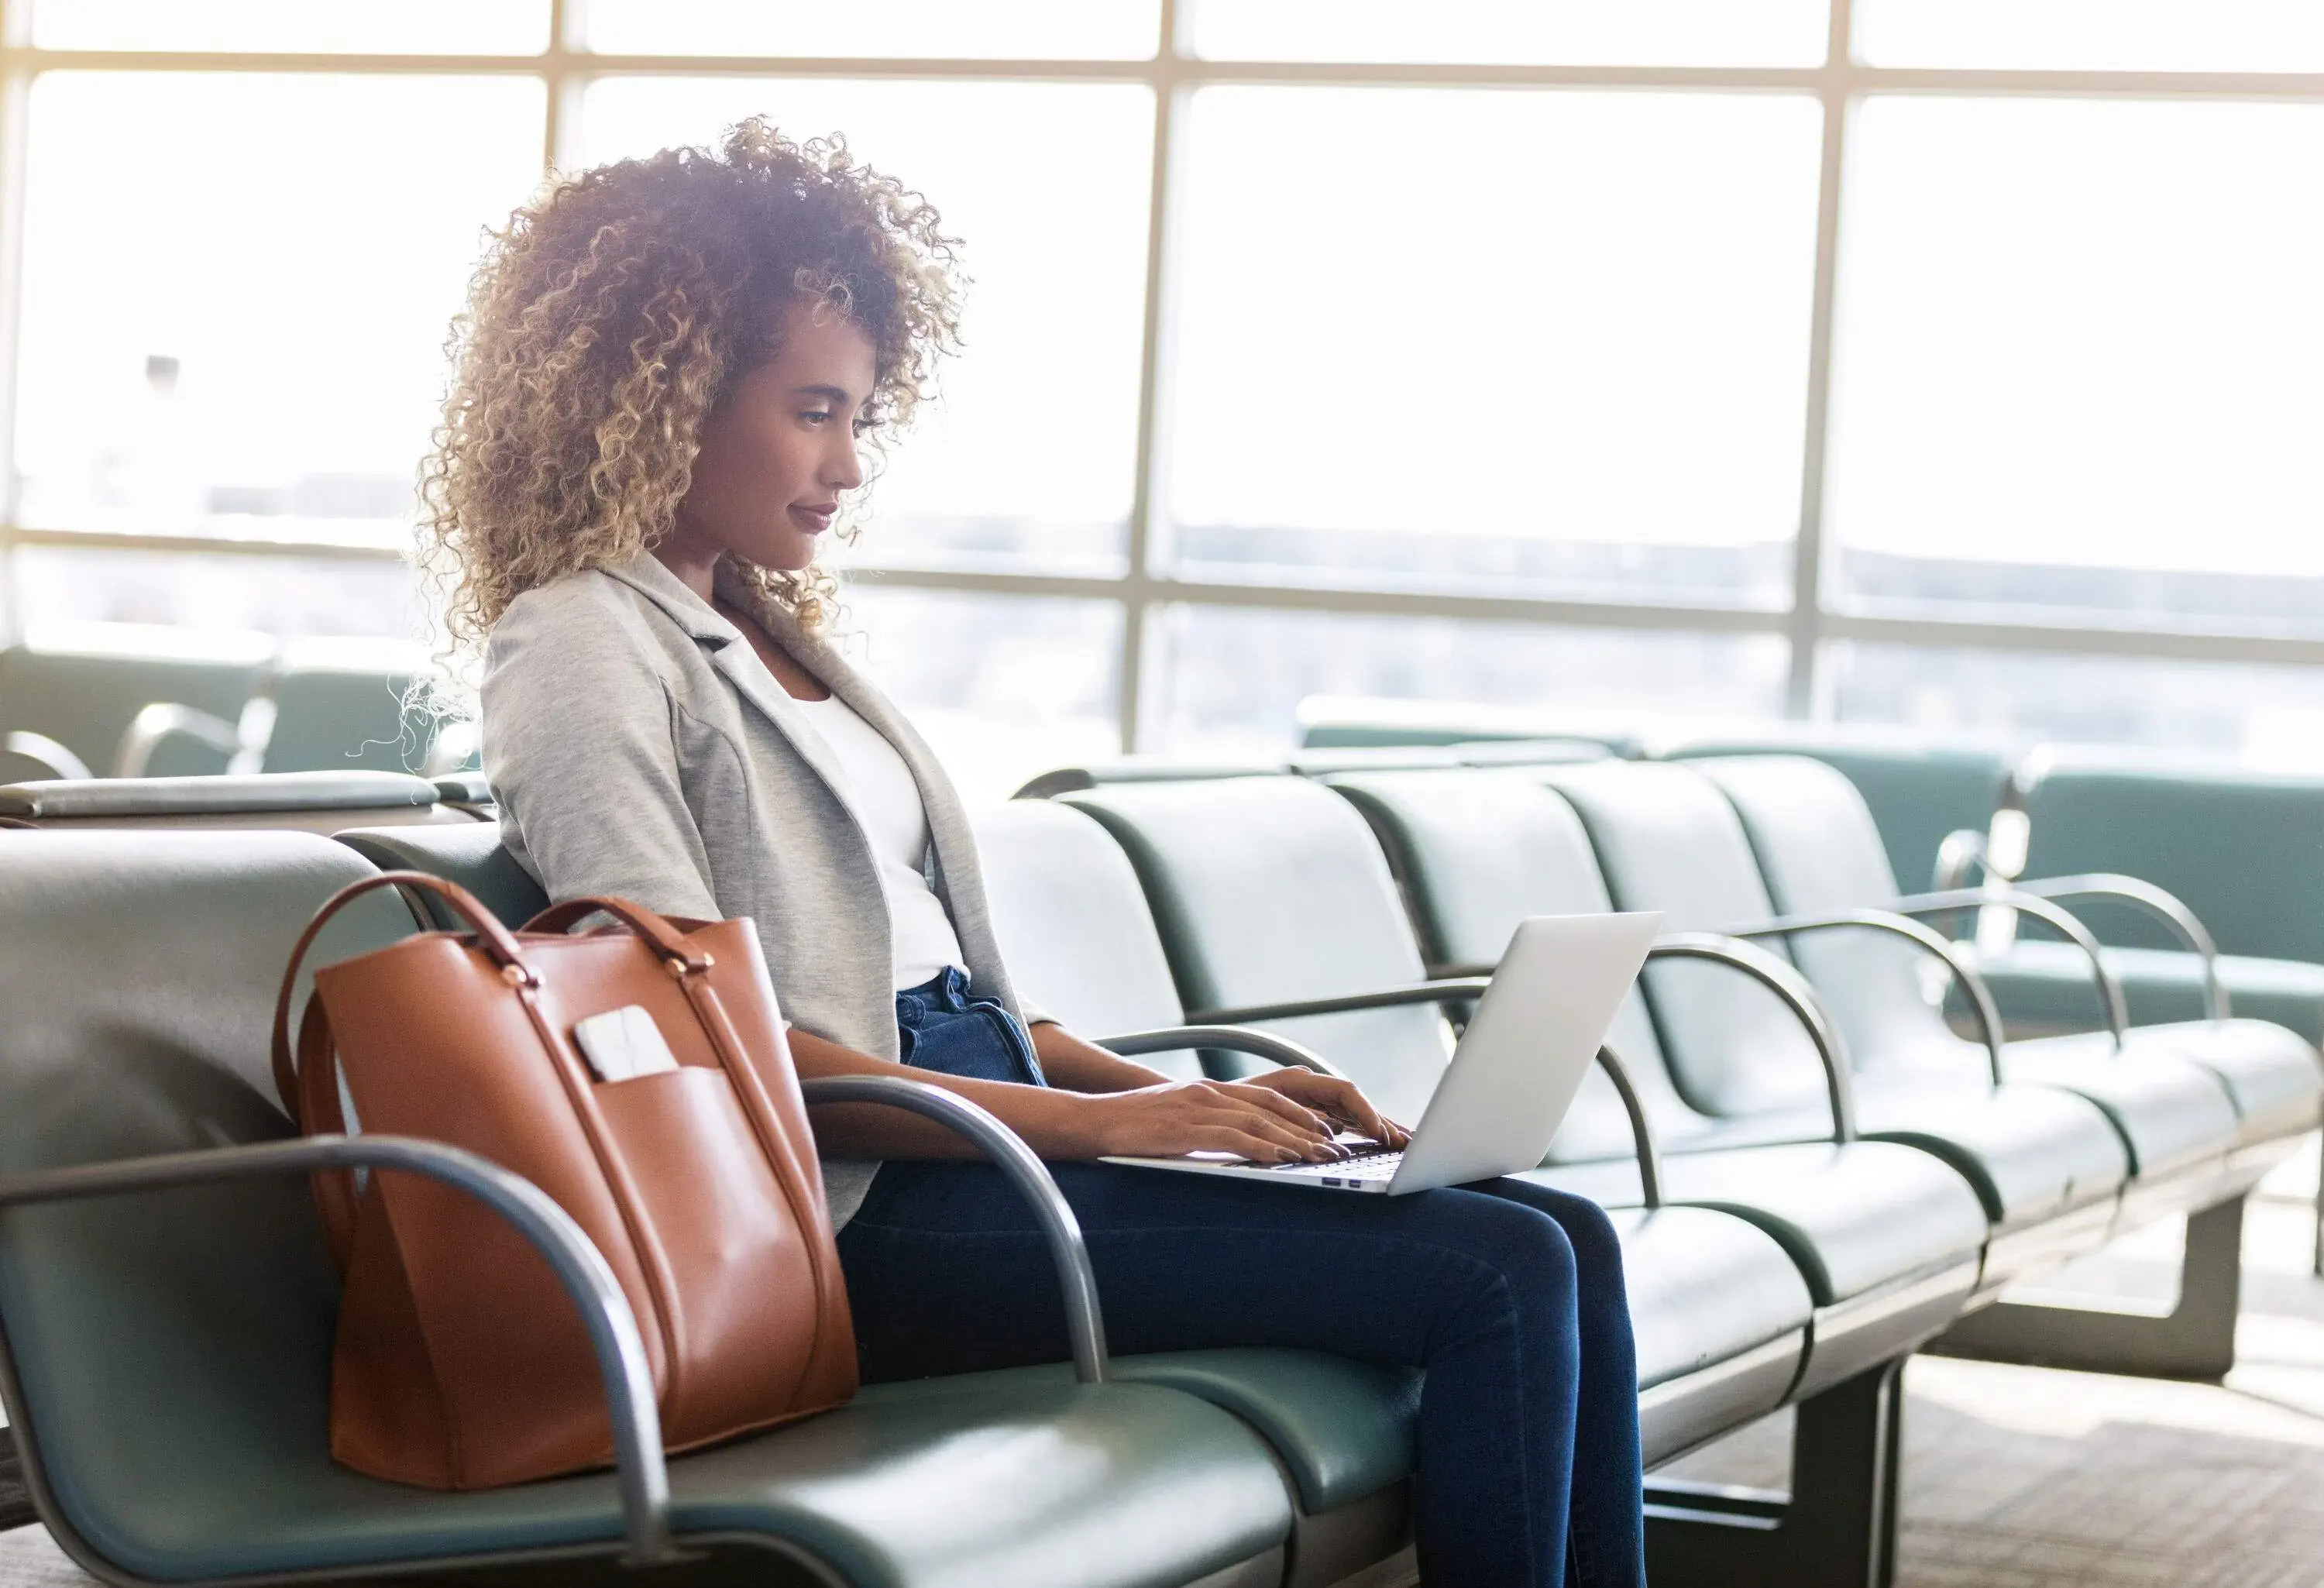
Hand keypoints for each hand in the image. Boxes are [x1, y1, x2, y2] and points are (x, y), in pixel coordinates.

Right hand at [1072, 1079, 1355, 1164]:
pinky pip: (1234, 1137)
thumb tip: (1234, 1147)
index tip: (1324, 1132)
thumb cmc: (1130, 1127)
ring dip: (1294, 1140)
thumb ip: (1205, 1127)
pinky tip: (1282, 1159)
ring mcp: (1199, 1107)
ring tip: (1320, 1157)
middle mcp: (1210, 1093)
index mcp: (1210, 1090)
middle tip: (1334, 1148)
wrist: (1092, 1120)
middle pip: (1273, 1107)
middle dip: (1308, 1128)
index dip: (1300, 1114)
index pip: (1268, 1098)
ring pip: (1259, 1121)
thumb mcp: (1175, 1120)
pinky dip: (1262, 1147)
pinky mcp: (1187, 1127)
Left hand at [1237, 1068, 1411, 1150]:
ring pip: (1355, 1115)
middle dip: (1383, 1122)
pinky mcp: (1311, 1119)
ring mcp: (1312, 1104)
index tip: (1379, 1132)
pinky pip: (1346, 1124)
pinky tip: (1384, 1145)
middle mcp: (1310, 1089)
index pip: (1343, 1090)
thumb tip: (1320, 1133)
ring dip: (1380, 1129)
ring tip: (1407, 1144)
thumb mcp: (1251, 1109)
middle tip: (1408, 1143)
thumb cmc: (1221, 1105)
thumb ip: (1284, 1118)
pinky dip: (1366, 1134)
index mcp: (1298, 1080)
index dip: (1365, 1111)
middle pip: (1356, 1103)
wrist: (1198, 1107)